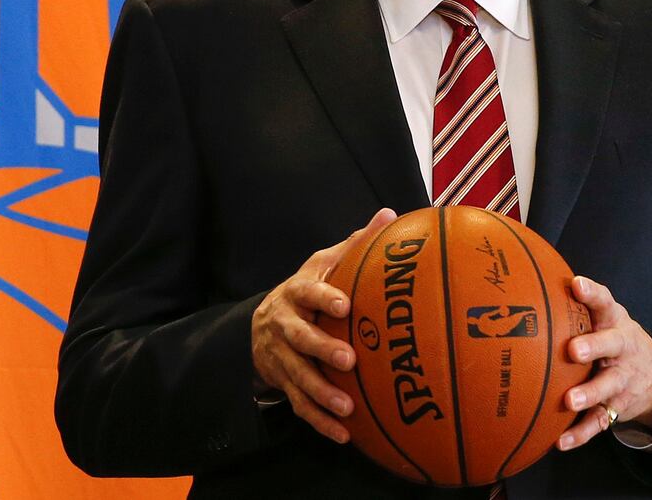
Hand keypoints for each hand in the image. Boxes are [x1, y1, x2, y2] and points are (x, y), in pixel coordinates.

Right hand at [250, 207, 396, 442]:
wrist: (262, 325)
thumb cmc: (307, 292)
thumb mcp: (324, 264)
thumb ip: (355, 245)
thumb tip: (389, 215)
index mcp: (296, 293)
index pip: (307, 292)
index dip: (323, 297)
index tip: (344, 305)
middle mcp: (283, 324)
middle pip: (298, 337)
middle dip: (321, 348)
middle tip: (348, 358)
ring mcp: (281, 356)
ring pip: (297, 375)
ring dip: (320, 392)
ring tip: (347, 406)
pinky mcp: (283, 382)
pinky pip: (299, 404)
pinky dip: (319, 421)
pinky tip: (344, 435)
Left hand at [558, 275, 651, 450]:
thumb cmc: (611, 337)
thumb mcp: (602, 317)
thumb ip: (573, 304)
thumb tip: (521, 286)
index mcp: (614, 322)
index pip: (605, 302)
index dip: (593, 293)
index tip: (577, 284)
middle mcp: (621, 349)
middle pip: (612, 345)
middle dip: (594, 346)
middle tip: (574, 349)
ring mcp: (621, 379)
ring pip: (607, 386)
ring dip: (588, 394)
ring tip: (568, 401)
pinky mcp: (617, 407)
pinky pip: (598, 422)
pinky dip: (581, 433)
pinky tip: (560, 441)